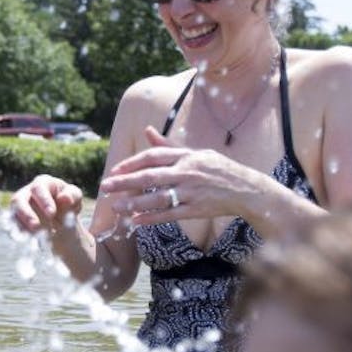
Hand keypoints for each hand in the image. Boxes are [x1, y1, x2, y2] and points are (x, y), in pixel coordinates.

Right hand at [9, 174, 83, 233]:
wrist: (63, 222)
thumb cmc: (69, 204)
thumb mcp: (75, 199)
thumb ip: (72, 196)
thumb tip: (64, 198)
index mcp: (44, 183)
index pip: (38, 188)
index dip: (43, 200)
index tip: (51, 214)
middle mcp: (27, 192)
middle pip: (19, 199)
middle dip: (26, 213)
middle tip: (36, 226)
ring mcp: (20, 206)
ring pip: (13, 214)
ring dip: (21, 225)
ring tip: (32, 235)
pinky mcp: (16, 220)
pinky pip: (13, 226)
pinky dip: (20, 232)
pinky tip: (29, 238)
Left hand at [98, 127, 267, 225]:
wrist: (246, 189)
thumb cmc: (218, 169)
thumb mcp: (196, 152)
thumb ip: (169, 146)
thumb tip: (147, 130)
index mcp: (186, 156)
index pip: (153, 157)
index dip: (132, 163)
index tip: (115, 170)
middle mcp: (187, 172)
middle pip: (150, 177)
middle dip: (125, 183)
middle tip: (105, 187)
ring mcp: (191, 192)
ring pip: (158, 198)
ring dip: (134, 203)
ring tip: (116, 207)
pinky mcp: (196, 209)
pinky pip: (170, 215)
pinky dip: (152, 218)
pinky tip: (137, 221)